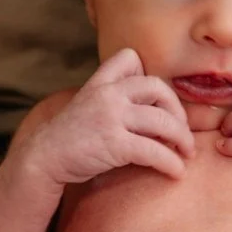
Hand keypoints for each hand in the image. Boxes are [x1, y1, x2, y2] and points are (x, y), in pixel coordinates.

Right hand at [28, 48, 193, 184]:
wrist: (44, 159)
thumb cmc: (72, 137)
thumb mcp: (89, 105)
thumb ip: (114, 98)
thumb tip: (153, 109)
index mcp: (101, 82)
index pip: (130, 58)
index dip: (149, 77)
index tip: (159, 103)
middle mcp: (107, 94)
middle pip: (158, 88)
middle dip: (178, 111)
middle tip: (182, 131)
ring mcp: (111, 117)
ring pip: (163, 121)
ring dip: (183, 139)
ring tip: (187, 153)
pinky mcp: (114, 143)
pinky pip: (155, 151)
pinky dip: (172, 163)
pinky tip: (177, 172)